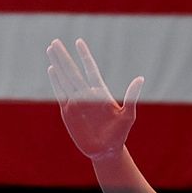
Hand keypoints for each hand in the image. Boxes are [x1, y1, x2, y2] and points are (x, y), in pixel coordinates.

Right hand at [46, 37, 143, 160]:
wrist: (106, 150)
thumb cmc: (119, 133)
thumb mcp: (128, 115)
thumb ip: (131, 96)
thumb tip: (140, 78)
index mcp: (101, 92)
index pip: (90, 69)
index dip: (85, 56)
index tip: (79, 42)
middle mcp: (87, 94)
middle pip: (73, 71)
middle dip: (64, 57)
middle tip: (55, 42)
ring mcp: (76, 102)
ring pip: (65, 79)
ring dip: (58, 65)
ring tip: (50, 50)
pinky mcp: (68, 112)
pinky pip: (60, 94)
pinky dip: (56, 82)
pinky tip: (52, 70)